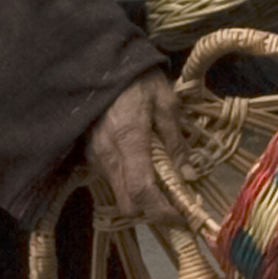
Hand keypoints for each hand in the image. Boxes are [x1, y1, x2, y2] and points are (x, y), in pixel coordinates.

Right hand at [83, 73, 178, 229]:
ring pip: (118, 192)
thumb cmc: (137, 78)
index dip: (161, 211)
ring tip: (161, 179)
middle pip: (127, 203)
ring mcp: (94, 154)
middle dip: (150, 210)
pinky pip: (110, 178)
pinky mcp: (88, 152)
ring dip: (139, 195)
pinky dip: (127, 181)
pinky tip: (141, 164)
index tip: (182, 218)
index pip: (141, 191)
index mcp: (129, 140)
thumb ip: (176, 142)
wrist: (99, 61)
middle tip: (173, 201)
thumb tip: (189, 176)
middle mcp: (107, 154)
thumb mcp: (166, 102)